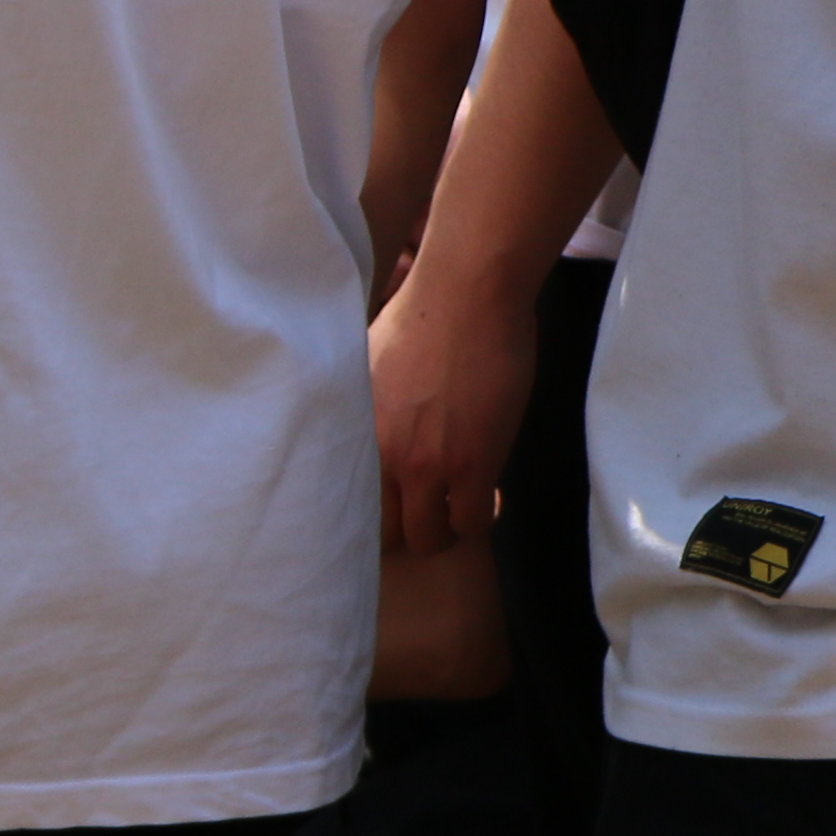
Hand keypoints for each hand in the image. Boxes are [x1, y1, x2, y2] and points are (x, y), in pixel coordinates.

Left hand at [368, 267, 536, 562]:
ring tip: (459, 510)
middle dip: (406, 532)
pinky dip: (482, 518)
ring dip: (445, 532)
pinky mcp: (472, 464)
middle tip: (429, 515)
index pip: (344, 510)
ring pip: (428, 540)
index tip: (392, 511)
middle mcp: (379, 458)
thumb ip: (364, 411)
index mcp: (351, 436)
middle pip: (384, 537)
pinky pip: (473, 522)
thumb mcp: (365, 367)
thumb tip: (365, 426)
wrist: (465, 295)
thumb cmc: (420, 316)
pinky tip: (490, 496)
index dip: (370, 521)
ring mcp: (425, 466)